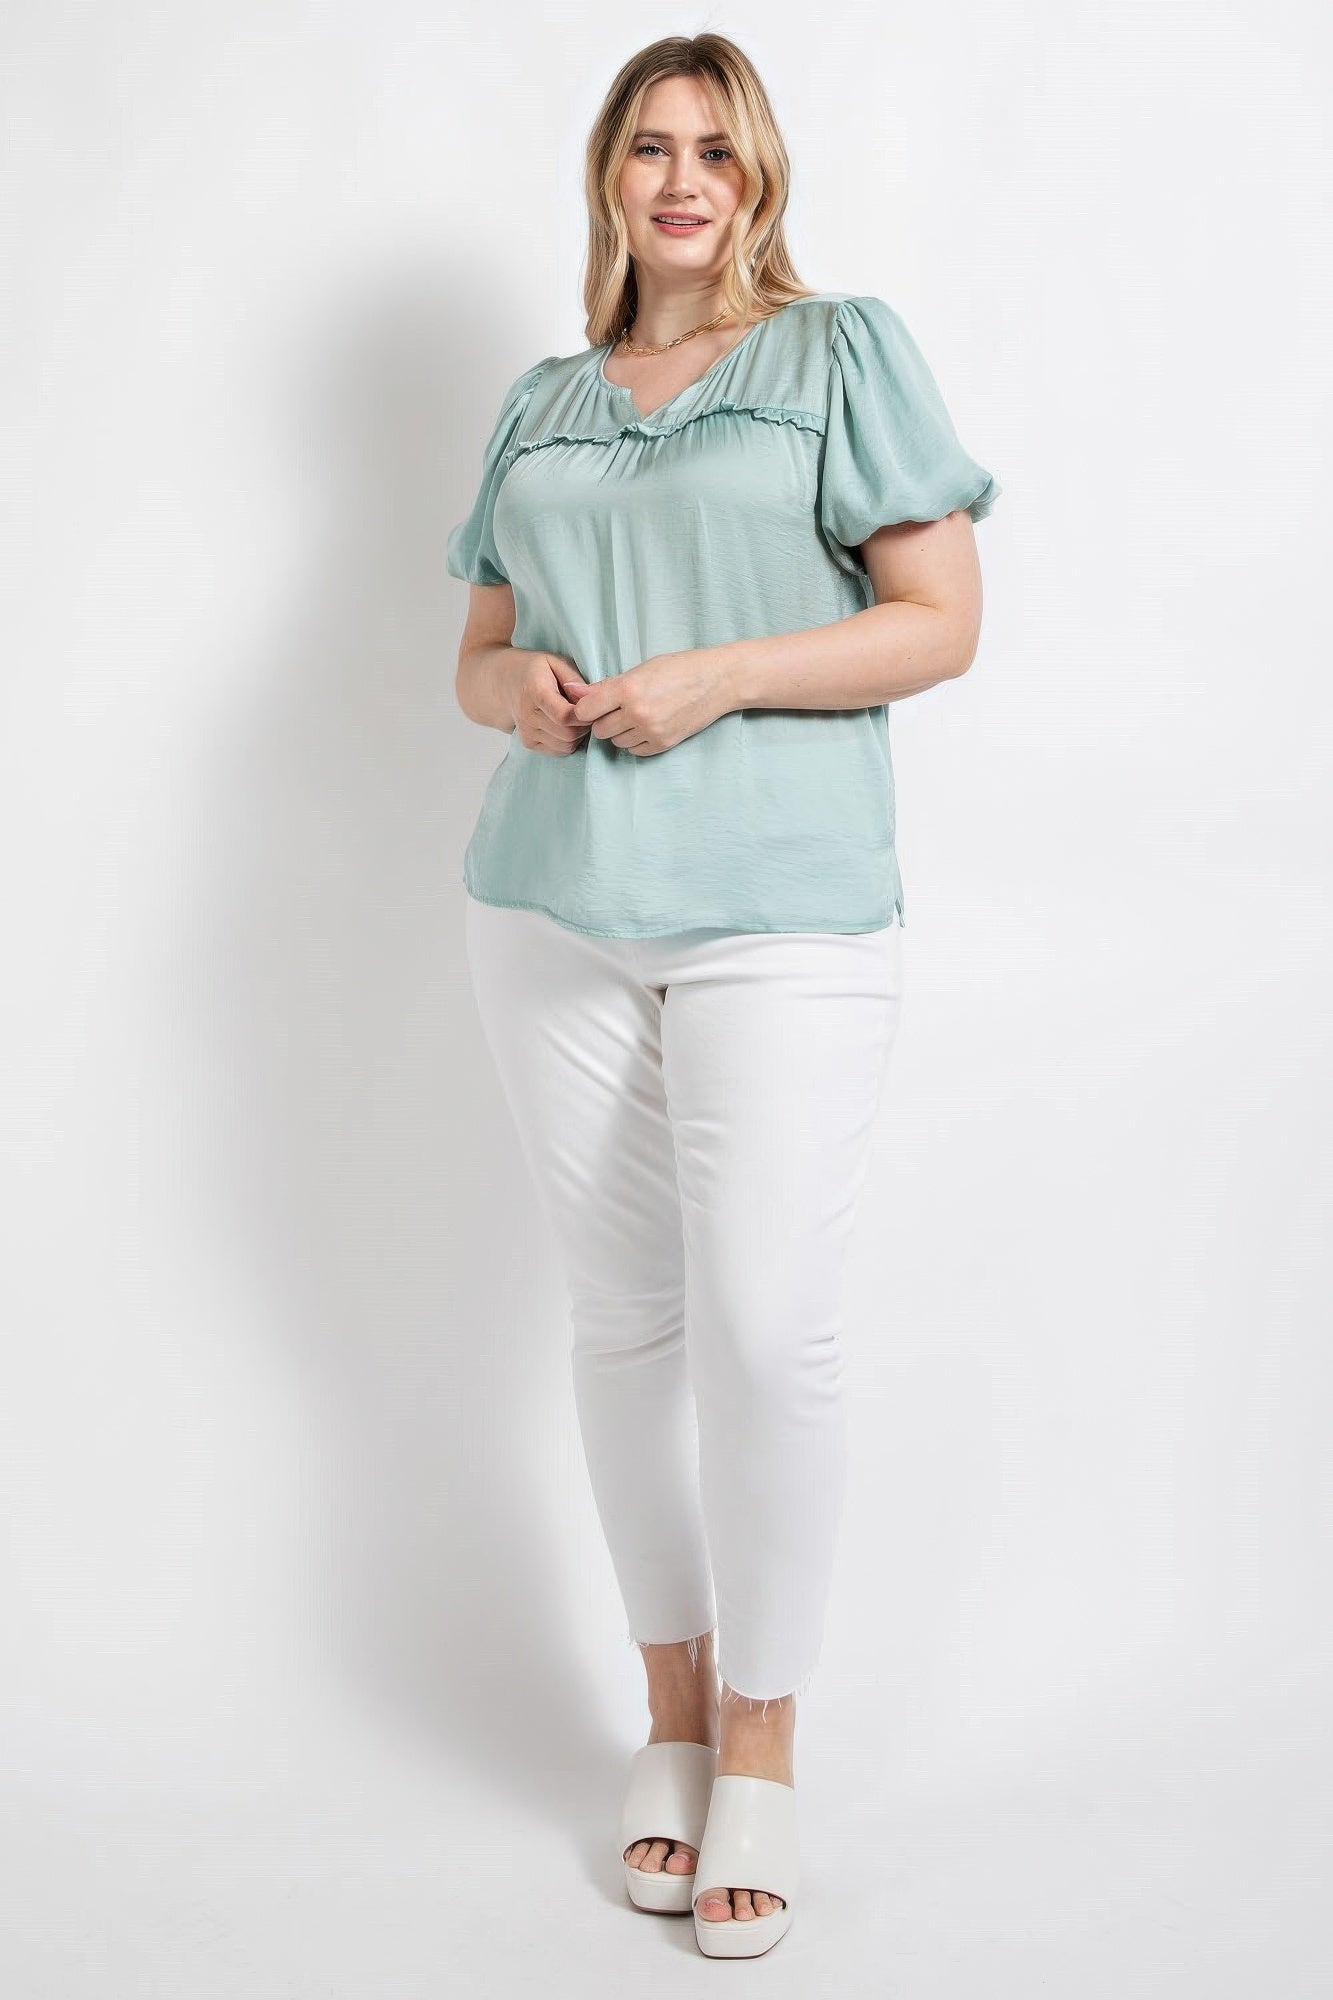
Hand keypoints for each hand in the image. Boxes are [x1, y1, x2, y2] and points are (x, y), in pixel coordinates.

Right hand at [504, 651, 593, 754]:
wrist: (503, 683)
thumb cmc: (534, 670)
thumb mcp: (555, 661)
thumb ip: (574, 679)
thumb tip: (588, 700)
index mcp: (534, 691)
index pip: (565, 716)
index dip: (584, 715)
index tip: (591, 705)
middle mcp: (527, 715)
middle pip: (568, 733)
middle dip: (585, 725)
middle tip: (587, 711)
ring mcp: (526, 732)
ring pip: (566, 745)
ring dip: (578, 734)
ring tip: (574, 716)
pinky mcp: (529, 743)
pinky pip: (560, 750)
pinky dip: (569, 740)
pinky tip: (565, 725)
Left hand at [567, 649, 737, 755]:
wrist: (718, 681)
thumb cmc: (679, 668)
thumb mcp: (641, 669)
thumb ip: (606, 685)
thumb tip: (573, 691)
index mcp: (628, 689)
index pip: (585, 710)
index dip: (586, 708)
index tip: (593, 705)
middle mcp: (637, 713)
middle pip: (599, 729)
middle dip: (604, 720)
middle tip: (618, 709)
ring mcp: (651, 731)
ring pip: (616, 742)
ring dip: (620, 732)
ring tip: (637, 715)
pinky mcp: (663, 744)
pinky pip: (635, 751)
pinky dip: (636, 741)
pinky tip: (647, 726)